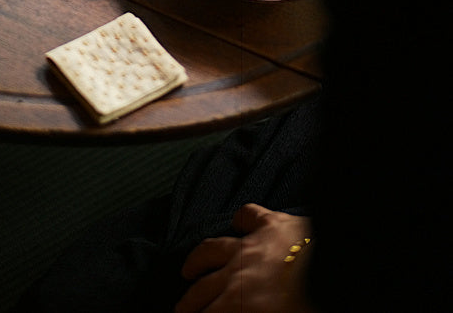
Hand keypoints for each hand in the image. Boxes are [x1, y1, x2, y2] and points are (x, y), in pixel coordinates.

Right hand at [174, 204, 313, 312]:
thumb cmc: (311, 305)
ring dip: (198, 260)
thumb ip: (248, 311)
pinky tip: (237, 221)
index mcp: (239, 302)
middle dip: (188, 301)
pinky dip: (241, 218)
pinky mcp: (273, 224)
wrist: (338, 272)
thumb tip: (242, 309)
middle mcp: (238, 272)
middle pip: (201, 287)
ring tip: (189, 268)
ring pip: (213, 249)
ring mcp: (253, 244)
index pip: (206, 312)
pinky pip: (249, 214)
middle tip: (180, 309)